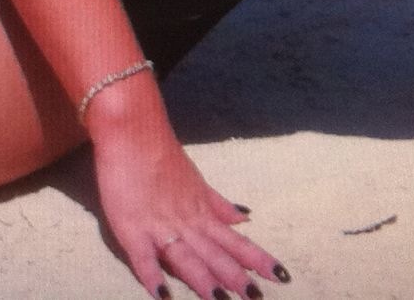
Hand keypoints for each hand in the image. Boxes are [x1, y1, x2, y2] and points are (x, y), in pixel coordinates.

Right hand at [92, 121, 285, 298]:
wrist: (131, 130)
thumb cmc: (161, 155)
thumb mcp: (196, 180)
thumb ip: (218, 204)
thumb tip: (245, 218)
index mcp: (201, 212)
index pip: (235, 241)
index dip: (257, 259)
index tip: (282, 276)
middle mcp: (186, 222)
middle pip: (215, 254)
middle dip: (236, 277)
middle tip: (257, 297)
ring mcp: (160, 226)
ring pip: (186, 258)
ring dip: (204, 281)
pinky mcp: (131, 228)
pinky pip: (143, 257)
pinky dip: (153, 276)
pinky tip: (162, 295)